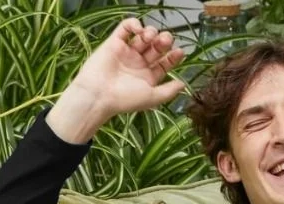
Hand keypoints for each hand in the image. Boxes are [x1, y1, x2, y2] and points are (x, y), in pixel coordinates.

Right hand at [71, 17, 186, 116]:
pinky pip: (125, 28)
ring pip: (143, 37)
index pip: (165, 63)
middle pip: (156, 47)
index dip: (173, 57)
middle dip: (163, 42)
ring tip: (151, 37)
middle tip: (166, 40)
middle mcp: (139, 64)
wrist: (100, 94)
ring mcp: (127, 52)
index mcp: (148, 77)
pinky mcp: (114, 42)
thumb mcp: (153, 98)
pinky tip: (139, 30)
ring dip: (150, 32)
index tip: (180, 52)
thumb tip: (183, 84)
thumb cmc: (126, 99)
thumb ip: (169, 91)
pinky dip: (133, 24)